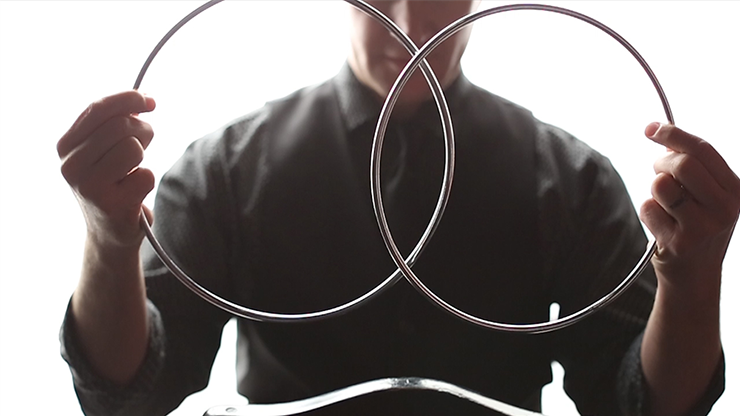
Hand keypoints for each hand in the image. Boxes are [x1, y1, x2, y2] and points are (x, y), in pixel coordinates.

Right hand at [57, 91, 155, 248]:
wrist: (110, 232)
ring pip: (133, 148)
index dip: (128, 99)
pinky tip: (134, 191)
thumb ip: (114, 122)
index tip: (150, 101)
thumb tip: (143, 100)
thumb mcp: (103, 149)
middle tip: (146, 143)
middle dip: (142, 129)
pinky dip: (147, 179)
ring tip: (134, 168)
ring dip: (143, 155)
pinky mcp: (113, 205)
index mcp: (65, 147)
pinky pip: (146, 174)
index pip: (97, 109)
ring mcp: (90, 187)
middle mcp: (71, 166)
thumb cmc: (110, 182)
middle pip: (120, 126)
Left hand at [640, 123, 739, 291]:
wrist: (694, 276)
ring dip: (654, 190)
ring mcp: (703, 227)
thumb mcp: (707, 196)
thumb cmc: (697, 226)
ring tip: (665, 204)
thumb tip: (661, 133)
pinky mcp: (678, 243)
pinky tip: (662, 226)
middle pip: (682, 164)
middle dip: (661, 163)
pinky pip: (647, 208)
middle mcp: (725, 209)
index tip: (651, 128)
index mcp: (736, 190)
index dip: (673, 134)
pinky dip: (648, 212)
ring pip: (661, 185)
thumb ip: (693, 166)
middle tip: (659, 173)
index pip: (703, 149)